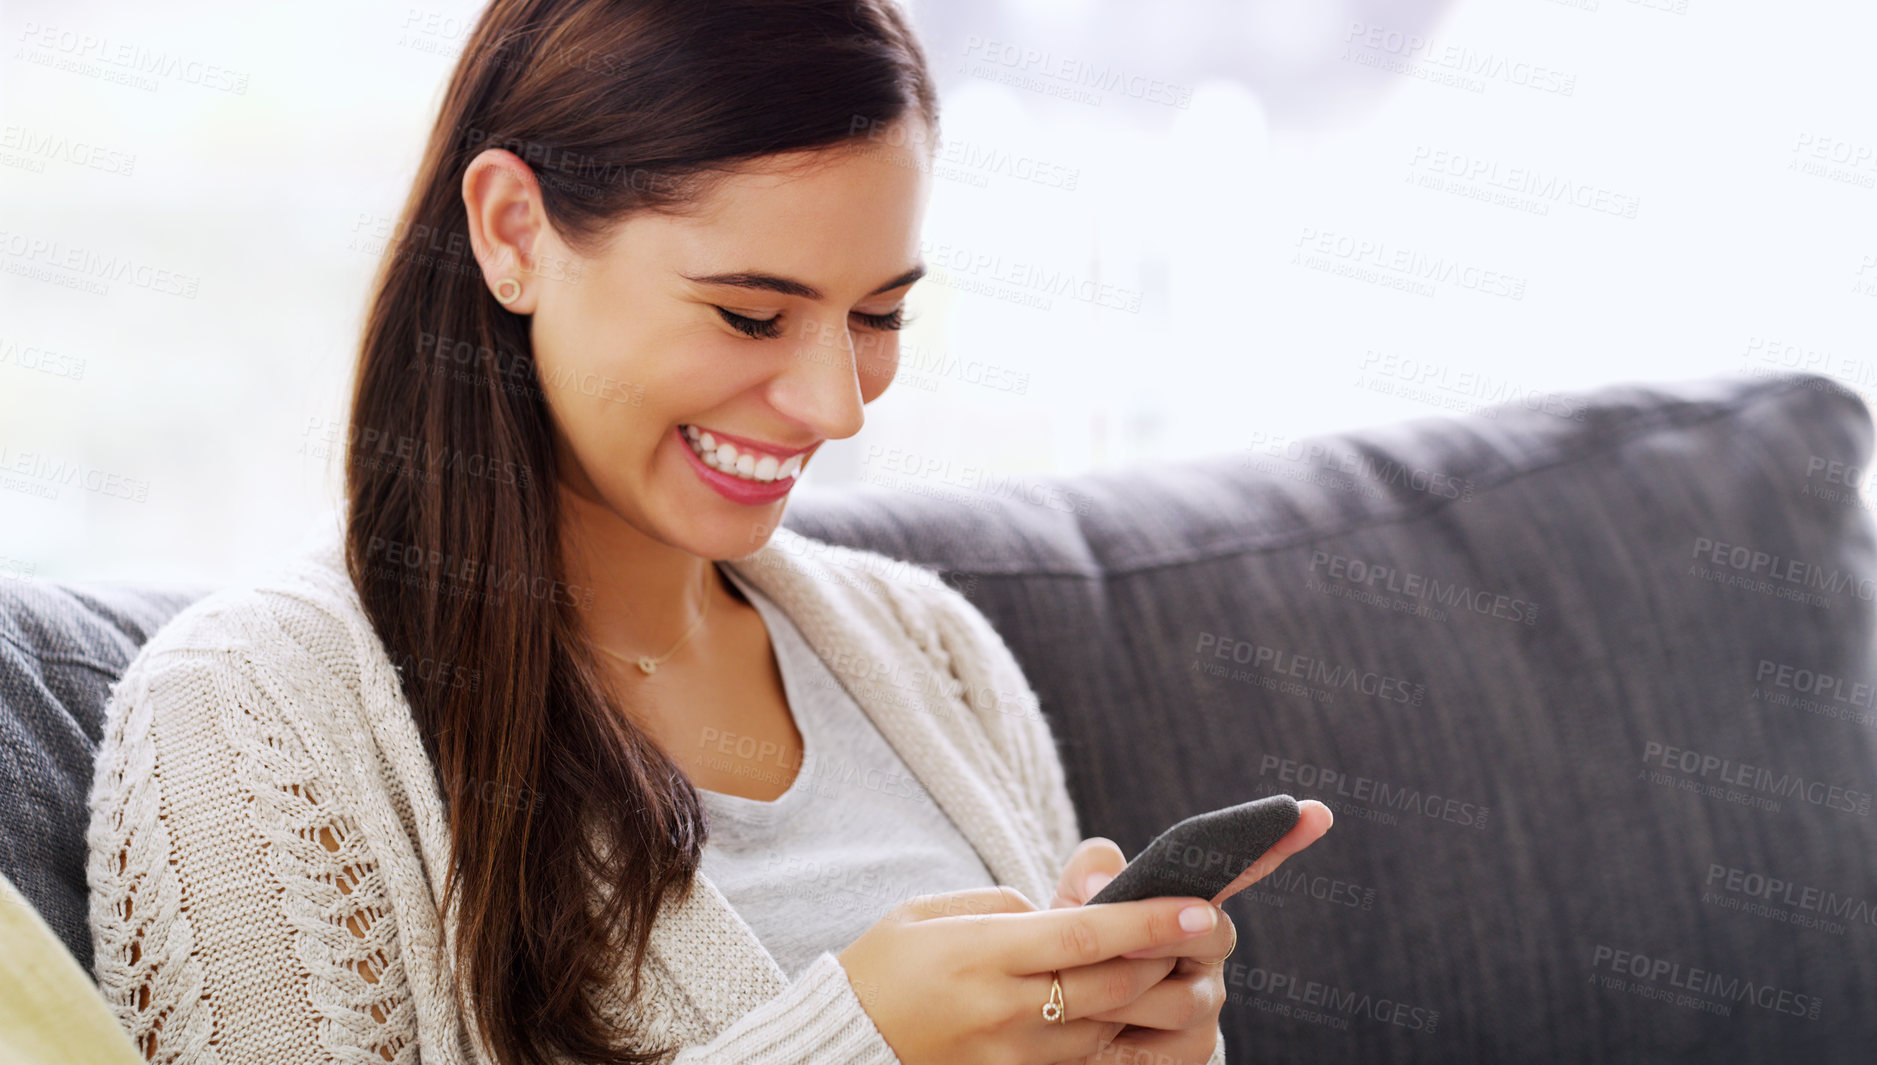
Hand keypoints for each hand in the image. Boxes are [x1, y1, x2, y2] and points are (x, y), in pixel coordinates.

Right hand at [836, 885, 1229, 1064]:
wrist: (842, 1047)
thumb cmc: (883, 968)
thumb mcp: (928, 914)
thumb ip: (1005, 904)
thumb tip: (1069, 912)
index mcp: (980, 955)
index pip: (1084, 937)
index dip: (1148, 923)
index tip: (1199, 907)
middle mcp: (1004, 1011)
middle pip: (1113, 986)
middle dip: (1168, 958)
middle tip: (1208, 930)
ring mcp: (1015, 1058)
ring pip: (1111, 1028)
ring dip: (1154, 997)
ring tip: (1180, 966)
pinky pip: (1089, 1060)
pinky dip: (1122, 1033)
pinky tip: (1137, 1008)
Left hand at [1045, 800, 1334, 1063]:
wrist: (1054, 1024)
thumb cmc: (1071, 957)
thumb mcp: (1069, 909)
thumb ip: (1088, 879)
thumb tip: (1103, 884)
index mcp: (1188, 906)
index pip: (1238, 868)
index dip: (1277, 842)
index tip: (1316, 811)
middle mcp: (1209, 952)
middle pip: (1213, 933)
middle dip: (1162, 935)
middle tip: (1121, 945)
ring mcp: (1206, 1005)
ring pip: (1183, 998)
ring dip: (1124, 996)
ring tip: (1077, 995)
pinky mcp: (1193, 1052)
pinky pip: (1163, 1047)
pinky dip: (1118, 1039)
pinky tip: (1087, 1037)